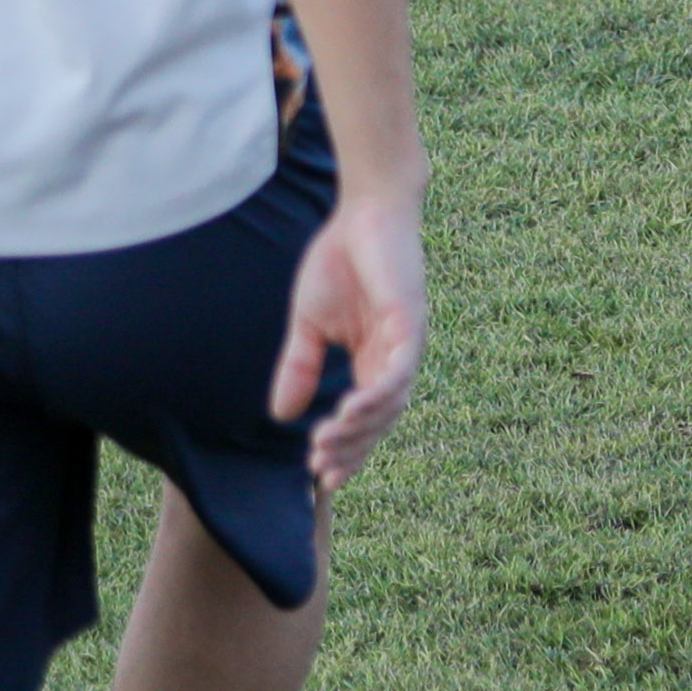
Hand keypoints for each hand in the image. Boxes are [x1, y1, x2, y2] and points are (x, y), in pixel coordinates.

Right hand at [274, 174, 429, 492]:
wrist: (363, 212)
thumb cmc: (340, 263)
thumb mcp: (309, 325)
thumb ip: (300, 367)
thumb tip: (281, 415)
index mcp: (374, 360)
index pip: (364, 418)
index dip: (346, 449)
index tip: (319, 477)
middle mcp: (395, 358)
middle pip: (379, 420)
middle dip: (351, 448)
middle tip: (321, 470)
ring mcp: (407, 341)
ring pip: (391, 401)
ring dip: (359, 427)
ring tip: (326, 445)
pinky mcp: (410, 320)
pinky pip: (400, 367)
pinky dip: (379, 392)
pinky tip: (351, 410)